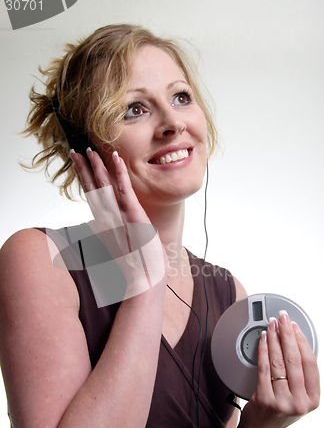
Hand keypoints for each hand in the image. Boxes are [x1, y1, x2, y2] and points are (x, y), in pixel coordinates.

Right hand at [70, 148, 166, 304]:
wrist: (143, 277)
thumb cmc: (135, 263)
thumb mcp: (120, 246)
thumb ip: (109, 234)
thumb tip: (100, 227)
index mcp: (104, 223)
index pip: (91, 196)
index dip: (84, 179)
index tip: (77, 166)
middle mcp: (107, 217)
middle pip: (92, 188)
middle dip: (84, 169)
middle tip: (76, 151)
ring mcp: (118, 215)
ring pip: (104, 185)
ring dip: (97, 166)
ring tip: (90, 151)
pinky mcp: (132, 213)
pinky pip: (124, 188)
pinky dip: (119, 172)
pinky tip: (115, 158)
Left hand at [240, 311, 319, 427]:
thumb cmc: (278, 410)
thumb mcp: (298, 396)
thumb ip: (301, 376)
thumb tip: (295, 341)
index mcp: (313, 399)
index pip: (310, 363)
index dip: (302, 341)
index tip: (295, 327)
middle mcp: (300, 402)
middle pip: (294, 359)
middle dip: (287, 334)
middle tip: (282, 318)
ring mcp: (283, 402)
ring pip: (278, 362)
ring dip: (274, 339)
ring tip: (270, 326)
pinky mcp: (265, 401)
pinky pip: (264, 368)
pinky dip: (263, 350)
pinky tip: (262, 340)